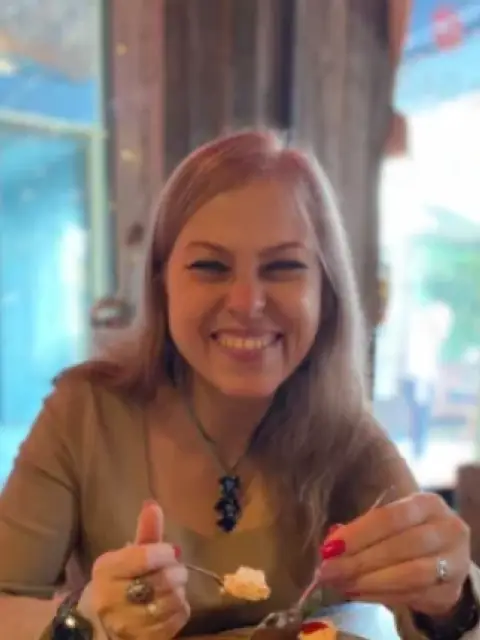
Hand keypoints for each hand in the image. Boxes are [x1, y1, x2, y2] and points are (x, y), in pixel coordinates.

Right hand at [90, 500, 189, 638]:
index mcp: (106, 570)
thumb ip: (145, 531)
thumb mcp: (127, 555)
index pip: (144, 557)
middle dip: (176, 572)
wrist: (98, 624)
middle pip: (161, 581)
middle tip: (176, 570)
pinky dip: (181, 609)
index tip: (171, 551)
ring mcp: (125, 626)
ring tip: (174, 587)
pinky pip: (175, 621)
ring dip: (179, 591)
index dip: (164, 552)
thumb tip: (153, 504)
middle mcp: (110, 600)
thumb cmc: (118, 582)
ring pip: (170, 602)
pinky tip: (173, 604)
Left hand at [318, 493, 470, 617]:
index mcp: (427, 504)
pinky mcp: (452, 592)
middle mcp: (447, 529)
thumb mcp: (390, 523)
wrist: (445, 557)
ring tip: (342, 584)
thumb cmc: (408, 532)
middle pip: (401, 546)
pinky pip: (414, 596)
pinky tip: (358, 594)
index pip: (390, 517)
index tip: (329, 548)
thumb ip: (361, 530)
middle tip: (328, 571)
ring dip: (369, 582)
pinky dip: (381, 596)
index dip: (358, 534)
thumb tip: (330, 545)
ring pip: (410, 575)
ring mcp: (454, 562)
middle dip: (359, 561)